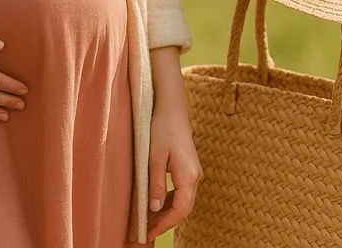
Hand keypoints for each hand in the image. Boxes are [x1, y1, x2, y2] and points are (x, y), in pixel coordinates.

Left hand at [145, 105, 202, 241]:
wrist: (173, 110)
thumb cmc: (162, 129)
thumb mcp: (154, 158)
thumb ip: (155, 184)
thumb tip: (153, 209)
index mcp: (188, 176)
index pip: (179, 210)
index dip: (165, 224)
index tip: (149, 233)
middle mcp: (195, 177)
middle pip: (183, 209)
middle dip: (165, 222)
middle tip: (146, 232)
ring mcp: (193, 174)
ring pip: (182, 202)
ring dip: (166, 213)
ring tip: (148, 222)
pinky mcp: (188, 170)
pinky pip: (181, 193)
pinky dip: (168, 202)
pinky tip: (155, 206)